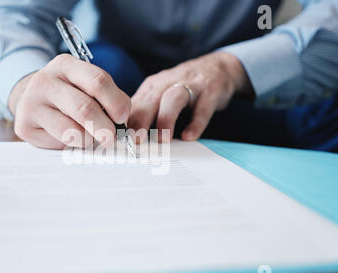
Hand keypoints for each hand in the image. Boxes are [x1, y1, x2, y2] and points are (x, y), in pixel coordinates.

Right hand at [9, 54, 130, 148]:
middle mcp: (45, 80)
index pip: (97, 81)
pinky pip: (57, 142)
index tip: (122, 118)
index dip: (116, 102)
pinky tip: (67, 138)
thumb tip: (125, 126)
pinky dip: (70, 145)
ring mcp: (31, 102)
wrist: (33, 100)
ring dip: (88, 139)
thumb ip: (108, 101)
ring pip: (71, 130)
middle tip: (110, 138)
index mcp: (65, 65)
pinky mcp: (23, 125)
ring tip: (89, 138)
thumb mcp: (86, 88)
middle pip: (84, 107)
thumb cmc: (68, 95)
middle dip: (104, 128)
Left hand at [128, 51, 252, 142]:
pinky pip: (202, 107)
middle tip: (136, 140)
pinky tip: (189, 136)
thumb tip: (124, 136)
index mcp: (152, 87)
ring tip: (162, 140)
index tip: (119, 139)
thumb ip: (144, 111)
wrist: (218, 67)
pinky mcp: (210, 91)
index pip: (134, 104)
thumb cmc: (183, 86)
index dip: (125, 122)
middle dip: (141, 120)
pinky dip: (196, 122)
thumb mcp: (160, 94)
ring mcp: (189, 85)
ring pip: (173, 99)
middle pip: (150, 99)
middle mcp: (167, 83)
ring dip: (166, 119)